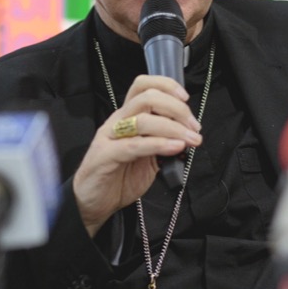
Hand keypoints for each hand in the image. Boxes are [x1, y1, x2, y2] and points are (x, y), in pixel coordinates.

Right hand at [72, 75, 202, 235]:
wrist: (93, 203)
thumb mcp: (147, 157)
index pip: (144, 86)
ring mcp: (110, 137)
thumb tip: (187, 136)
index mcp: (127, 117)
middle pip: (147, 98)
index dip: (166, 86)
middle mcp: (118, 121)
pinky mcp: (106, 156)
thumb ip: (163, 143)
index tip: (185, 99)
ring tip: (190, 141)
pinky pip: (134, 145)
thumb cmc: (118, 178)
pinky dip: (159, 144)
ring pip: (142, 119)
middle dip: (177, 109)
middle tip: (194, 128)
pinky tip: (175, 148)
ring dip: (173, 128)